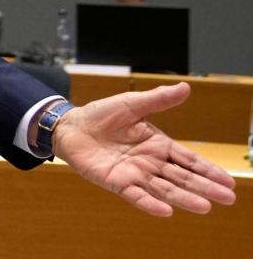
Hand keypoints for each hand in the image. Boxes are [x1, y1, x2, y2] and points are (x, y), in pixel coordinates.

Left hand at [54, 82, 236, 216]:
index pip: (189, 159)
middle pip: (182, 177)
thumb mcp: (132, 103)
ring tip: (204, 207)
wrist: (70, 126)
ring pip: (164, 189)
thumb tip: (185, 87)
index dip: (208, 170)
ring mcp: (135, 174)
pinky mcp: (116, 182)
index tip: (228, 181)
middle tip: (227, 198)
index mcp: (157, 144)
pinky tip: (165, 211)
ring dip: (184, 198)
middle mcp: (150, 162)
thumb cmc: (101, 115)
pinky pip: (136, 195)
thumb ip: (158, 99)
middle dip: (204, 187)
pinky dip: (150, 203)